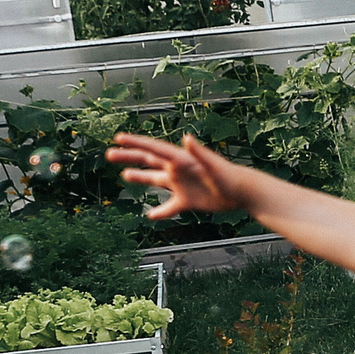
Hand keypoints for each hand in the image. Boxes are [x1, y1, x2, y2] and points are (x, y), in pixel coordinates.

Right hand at [105, 132, 243, 219]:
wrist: (245, 192)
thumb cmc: (230, 177)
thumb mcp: (213, 165)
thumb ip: (199, 152)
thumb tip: (187, 138)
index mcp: (181, 160)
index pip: (154, 149)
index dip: (136, 143)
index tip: (119, 137)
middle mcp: (178, 170)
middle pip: (149, 161)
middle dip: (130, 157)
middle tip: (110, 154)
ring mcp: (182, 185)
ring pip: (156, 180)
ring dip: (141, 178)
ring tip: (125, 176)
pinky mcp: (189, 200)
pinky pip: (170, 206)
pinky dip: (160, 211)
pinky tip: (150, 216)